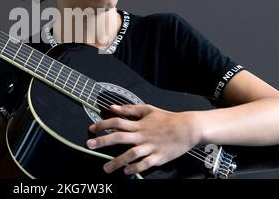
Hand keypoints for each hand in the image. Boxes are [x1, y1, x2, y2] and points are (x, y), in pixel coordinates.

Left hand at [86, 104, 200, 174]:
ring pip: (131, 154)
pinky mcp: (159, 157)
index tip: (92, 129)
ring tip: (106, 168)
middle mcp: (142, 135)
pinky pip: (145, 164)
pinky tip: (126, 171)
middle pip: (120, 137)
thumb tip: (112, 107)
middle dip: (103, 141)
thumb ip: (129, 109)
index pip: (117, 122)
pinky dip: (136, 168)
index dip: (103, 124)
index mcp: (139, 124)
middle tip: (90, 145)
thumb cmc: (167, 119)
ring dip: (117, 161)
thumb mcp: (148, 109)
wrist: (188, 128)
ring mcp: (151, 147)